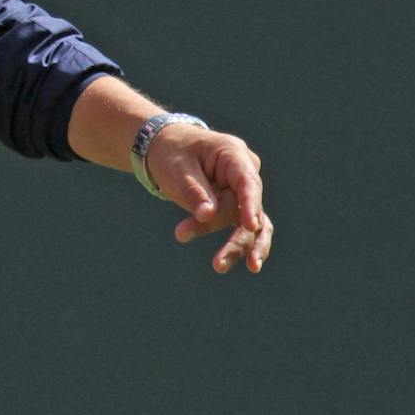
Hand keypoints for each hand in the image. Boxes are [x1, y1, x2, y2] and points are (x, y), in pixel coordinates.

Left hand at [145, 124, 274, 274]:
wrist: (164, 148)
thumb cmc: (171, 152)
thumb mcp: (176, 168)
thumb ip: (194, 191)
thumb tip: (208, 215)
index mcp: (233, 154)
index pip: (247, 182)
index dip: (251, 204)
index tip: (250, 226)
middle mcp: (245, 173)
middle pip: (243, 208)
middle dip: (230, 235)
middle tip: (217, 263)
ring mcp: (243, 191)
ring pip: (249, 224)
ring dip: (235, 246)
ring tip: (219, 267)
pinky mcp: (236, 206)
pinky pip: (243, 229)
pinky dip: (236, 246)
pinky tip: (228, 263)